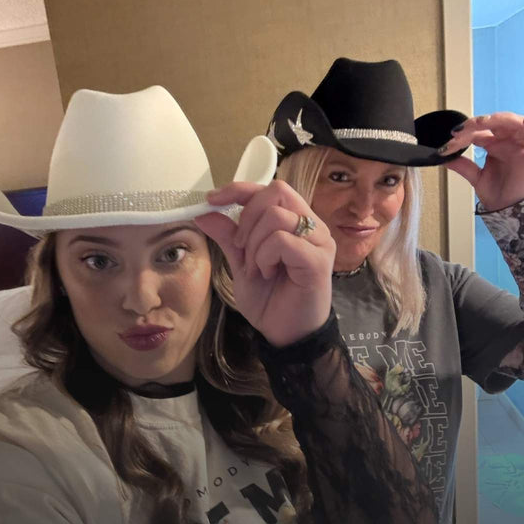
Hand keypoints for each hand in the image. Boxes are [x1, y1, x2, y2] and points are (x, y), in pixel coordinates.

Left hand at [194, 180, 335, 346]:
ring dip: (254, 243)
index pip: (270, 188)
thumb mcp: (241, 263)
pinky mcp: (318, 260)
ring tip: (255, 268)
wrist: (286, 335)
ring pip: (276, 217)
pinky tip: (266, 274)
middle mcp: (312, 226)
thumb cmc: (270, 300)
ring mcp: (318, 242)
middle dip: (247, 218)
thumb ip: (228, 236)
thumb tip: (204, 211)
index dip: (240, 189)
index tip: (212, 199)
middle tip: (240, 248)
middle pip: (276, 192)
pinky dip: (265, 256)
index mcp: (296, 222)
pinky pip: (282, 240)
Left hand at [440, 112, 523, 210]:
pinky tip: (493, 123)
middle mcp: (506, 141)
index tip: (446, 147)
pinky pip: (521, 124)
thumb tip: (444, 159)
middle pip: (488, 125)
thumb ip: (463, 166)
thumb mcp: (478, 179)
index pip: (475, 135)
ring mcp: (518, 140)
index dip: (460, 138)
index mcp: (494, 147)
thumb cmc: (503, 196)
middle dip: (471, 126)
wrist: (513, 211)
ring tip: (475, 125)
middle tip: (457, 133)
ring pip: (503, 121)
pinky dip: (507, 120)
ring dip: (488, 120)